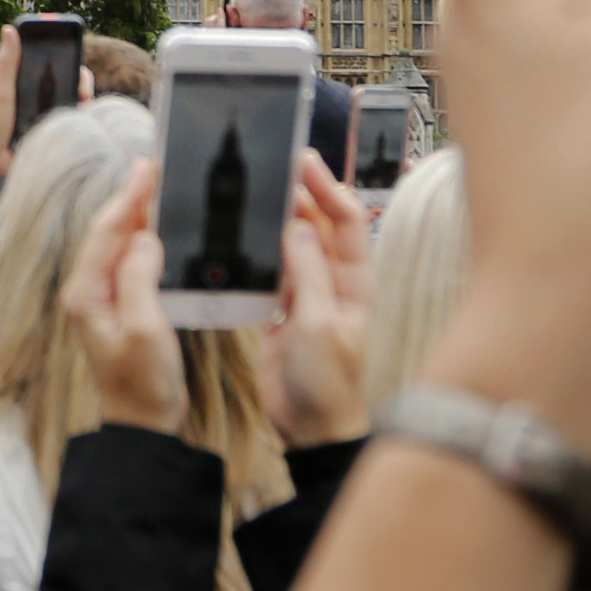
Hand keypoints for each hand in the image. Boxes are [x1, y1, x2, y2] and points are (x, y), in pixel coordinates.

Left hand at [66, 162, 189, 435]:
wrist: (144, 425)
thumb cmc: (144, 382)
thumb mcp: (145, 329)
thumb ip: (140, 278)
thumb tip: (145, 237)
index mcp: (86, 292)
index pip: (105, 231)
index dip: (128, 197)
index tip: (149, 167)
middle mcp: (88, 290)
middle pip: (109, 232)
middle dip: (133, 200)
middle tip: (159, 169)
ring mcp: (103, 299)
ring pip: (120, 245)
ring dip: (140, 218)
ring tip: (165, 191)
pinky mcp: (121, 308)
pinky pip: (131, 263)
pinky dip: (146, 241)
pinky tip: (165, 232)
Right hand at [263, 156, 373, 442]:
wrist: (311, 428)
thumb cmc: (327, 380)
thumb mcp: (318, 322)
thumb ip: (308, 272)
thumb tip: (300, 223)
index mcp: (353, 281)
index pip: (347, 220)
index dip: (327, 188)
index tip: (302, 163)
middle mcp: (332, 283)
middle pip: (318, 227)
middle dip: (299, 196)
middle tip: (270, 168)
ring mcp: (305, 297)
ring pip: (292, 248)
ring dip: (274, 223)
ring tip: (249, 196)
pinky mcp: (279, 314)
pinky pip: (268, 276)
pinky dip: (255, 257)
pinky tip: (237, 241)